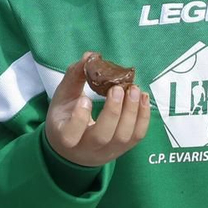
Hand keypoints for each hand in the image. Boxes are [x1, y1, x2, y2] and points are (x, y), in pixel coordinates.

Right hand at [44, 53, 150, 168]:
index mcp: (64, 137)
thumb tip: (90, 56)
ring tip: (134, 89)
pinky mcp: (123, 149)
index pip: (69, 136)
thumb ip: (74, 76)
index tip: (85, 98)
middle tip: (118, 88)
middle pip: (102, 137)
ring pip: (123, 137)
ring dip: (132, 112)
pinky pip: (137, 137)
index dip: (79, 118)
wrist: (74, 149)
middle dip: (113, 111)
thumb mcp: (63, 97)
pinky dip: (143, 117)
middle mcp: (86, 149)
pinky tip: (143, 97)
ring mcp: (107, 152)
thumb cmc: (65, 118)